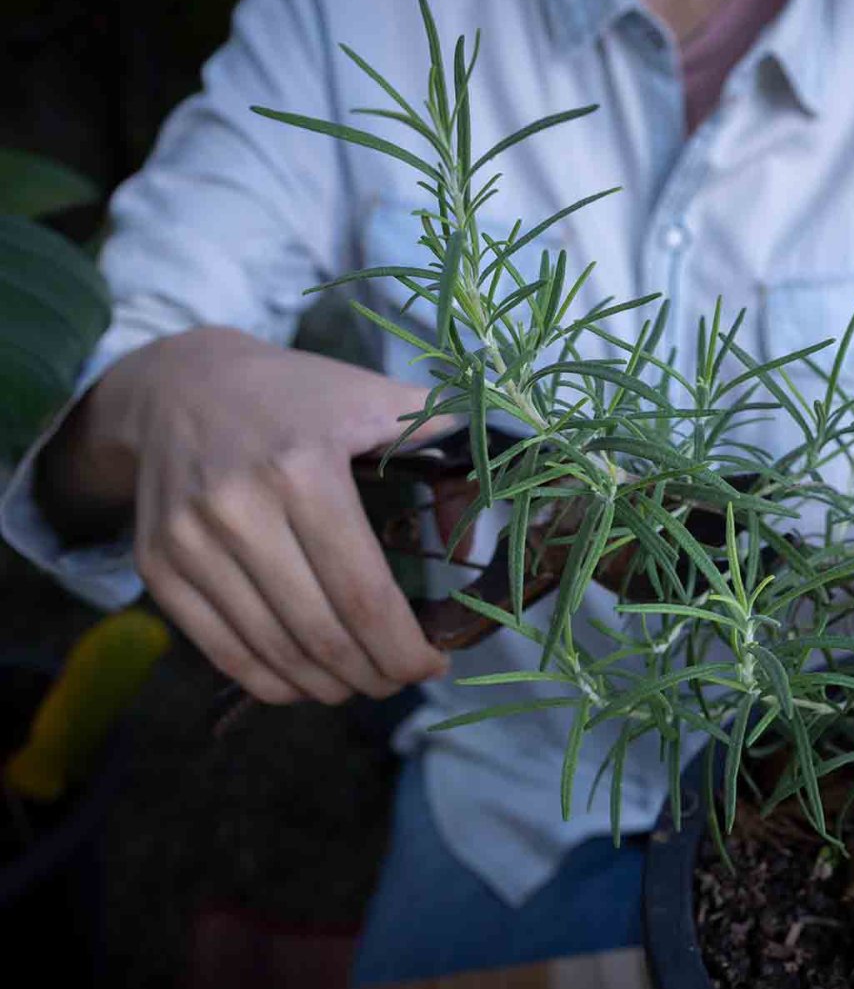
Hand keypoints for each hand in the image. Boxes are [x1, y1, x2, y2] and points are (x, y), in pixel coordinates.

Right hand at [41, 327, 454, 704]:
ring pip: (273, 651)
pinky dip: (273, 681)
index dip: (404, 647)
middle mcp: (239, 509)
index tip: (434, 663)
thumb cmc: (296, 395)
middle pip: (321, 633)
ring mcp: (190, 542)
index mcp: (304, 469)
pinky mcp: (157, 565)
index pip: (363, 593)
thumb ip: (442, 449)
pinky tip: (308, 680)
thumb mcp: (374, 398)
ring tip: (363, 682)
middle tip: (403, 678)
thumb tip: (480, 527)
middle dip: (375, 674)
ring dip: (329, 685)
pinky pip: (222, 650)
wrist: (179, 383)